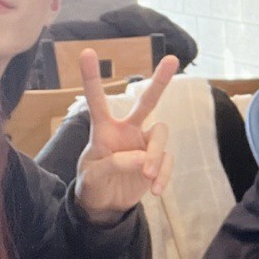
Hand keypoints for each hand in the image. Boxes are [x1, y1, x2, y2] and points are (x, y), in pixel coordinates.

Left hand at [74, 50, 177, 223]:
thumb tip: (142, 158)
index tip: (86, 52)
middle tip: (173, 59)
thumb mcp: (93, 177)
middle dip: (159, 81)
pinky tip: (156, 191)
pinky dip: (164, 175)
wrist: (106, 206)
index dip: (92, 77)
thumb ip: (113, 165)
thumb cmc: (93, 185)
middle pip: (146, 102)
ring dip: (156, 155)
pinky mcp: (157, 161)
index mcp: (104, 130)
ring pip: (161, 134)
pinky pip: (168, 160)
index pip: (97, 100)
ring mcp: (144, 145)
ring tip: (147, 176)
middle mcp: (127, 131)